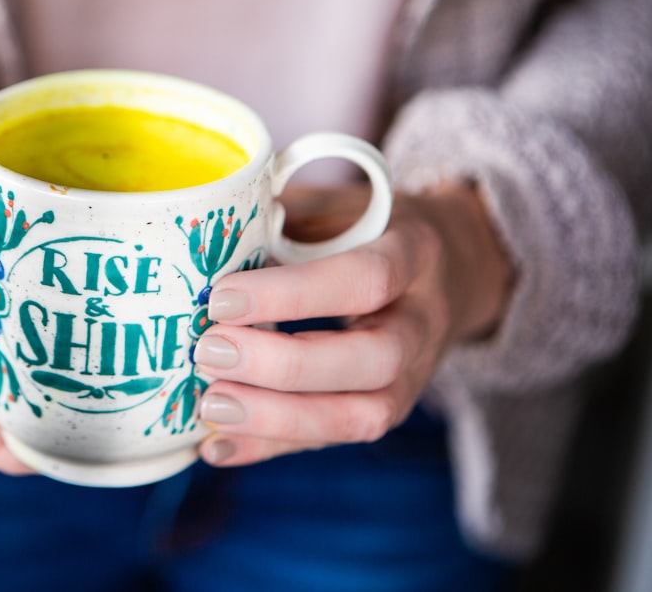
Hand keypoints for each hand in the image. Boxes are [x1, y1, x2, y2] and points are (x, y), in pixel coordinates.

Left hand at [194, 184, 511, 465]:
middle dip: (283, 366)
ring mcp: (411, 378)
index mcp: (414, 255)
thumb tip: (204, 225)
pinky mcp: (383, 411)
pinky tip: (215, 446)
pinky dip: (270, 447)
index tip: (220, 299)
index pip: (366, 280)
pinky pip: (332, 441)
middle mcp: (422, 324)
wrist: (446, 271)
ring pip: (360, 416)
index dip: (292, 294)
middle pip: (372, 361)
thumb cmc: (370, 228)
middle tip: (208, 353)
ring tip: (209, 405)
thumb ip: (286, 210)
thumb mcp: (341, 203)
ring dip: (277, 419)